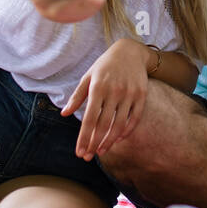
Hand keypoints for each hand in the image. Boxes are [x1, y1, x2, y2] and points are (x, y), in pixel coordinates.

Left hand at [61, 39, 151, 159]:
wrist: (130, 51)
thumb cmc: (105, 65)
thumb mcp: (88, 77)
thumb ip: (77, 96)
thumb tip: (64, 114)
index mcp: (98, 87)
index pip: (89, 118)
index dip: (84, 137)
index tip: (79, 152)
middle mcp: (114, 91)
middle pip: (103, 124)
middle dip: (94, 143)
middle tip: (88, 156)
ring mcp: (129, 94)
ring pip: (119, 124)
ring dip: (109, 141)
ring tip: (101, 151)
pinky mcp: (141, 95)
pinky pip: (135, 118)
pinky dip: (126, 131)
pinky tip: (117, 139)